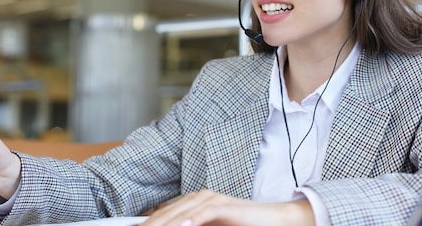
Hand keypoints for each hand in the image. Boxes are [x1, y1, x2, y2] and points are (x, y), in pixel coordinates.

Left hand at [140, 190, 314, 225]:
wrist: (273, 220)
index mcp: (194, 203)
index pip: (164, 215)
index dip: (149, 223)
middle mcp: (200, 197)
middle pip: (168, 213)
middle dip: (152, 224)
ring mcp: (212, 199)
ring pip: (181, 213)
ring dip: (166, 224)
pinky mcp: (224, 206)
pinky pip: (203, 214)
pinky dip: (191, 221)